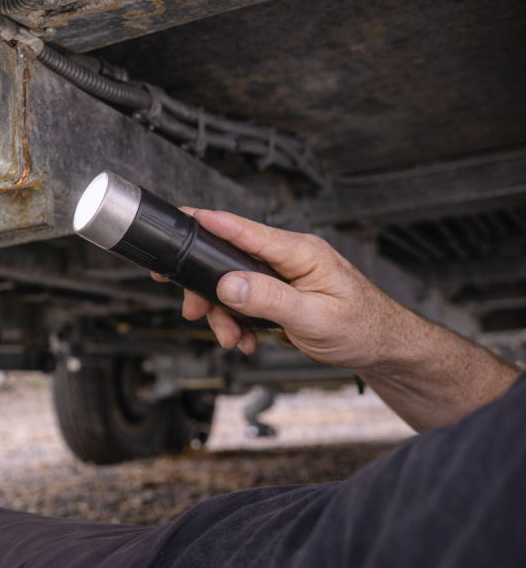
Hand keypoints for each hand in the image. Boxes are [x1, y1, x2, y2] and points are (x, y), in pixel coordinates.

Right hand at [151, 207, 398, 369]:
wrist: (385, 349)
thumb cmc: (364, 329)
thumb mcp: (314, 318)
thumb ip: (268, 299)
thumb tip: (228, 283)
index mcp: (301, 252)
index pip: (247, 230)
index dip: (210, 223)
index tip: (183, 218)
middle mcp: (290, 257)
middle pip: (230, 261)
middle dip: (210, 291)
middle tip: (196, 312)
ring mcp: (285, 274)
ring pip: (234, 286)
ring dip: (225, 314)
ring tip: (234, 338)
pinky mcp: (281, 292)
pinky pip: (246, 300)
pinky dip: (239, 322)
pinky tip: (247, 338)